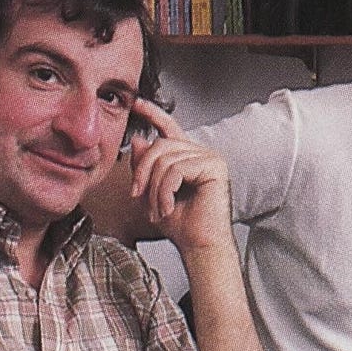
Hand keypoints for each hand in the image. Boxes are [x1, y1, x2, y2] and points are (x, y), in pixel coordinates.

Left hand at [126, 98, 233, 252]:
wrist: (199, 246)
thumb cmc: (180, 225)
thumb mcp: (152, 192)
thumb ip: (145, 167)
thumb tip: (139, 140)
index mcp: (188, 158)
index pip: (170, 128)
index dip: (153, 114)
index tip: (137, 104)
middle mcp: (201, 154)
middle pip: (160, 145)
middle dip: (143, 172)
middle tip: (137, 196)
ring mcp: (210, 159)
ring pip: (166, 159)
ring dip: (155, 188)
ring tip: (158, 210)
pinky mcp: (214, 168)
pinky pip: (177, 170)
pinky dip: (165, 191)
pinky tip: (168, 208)